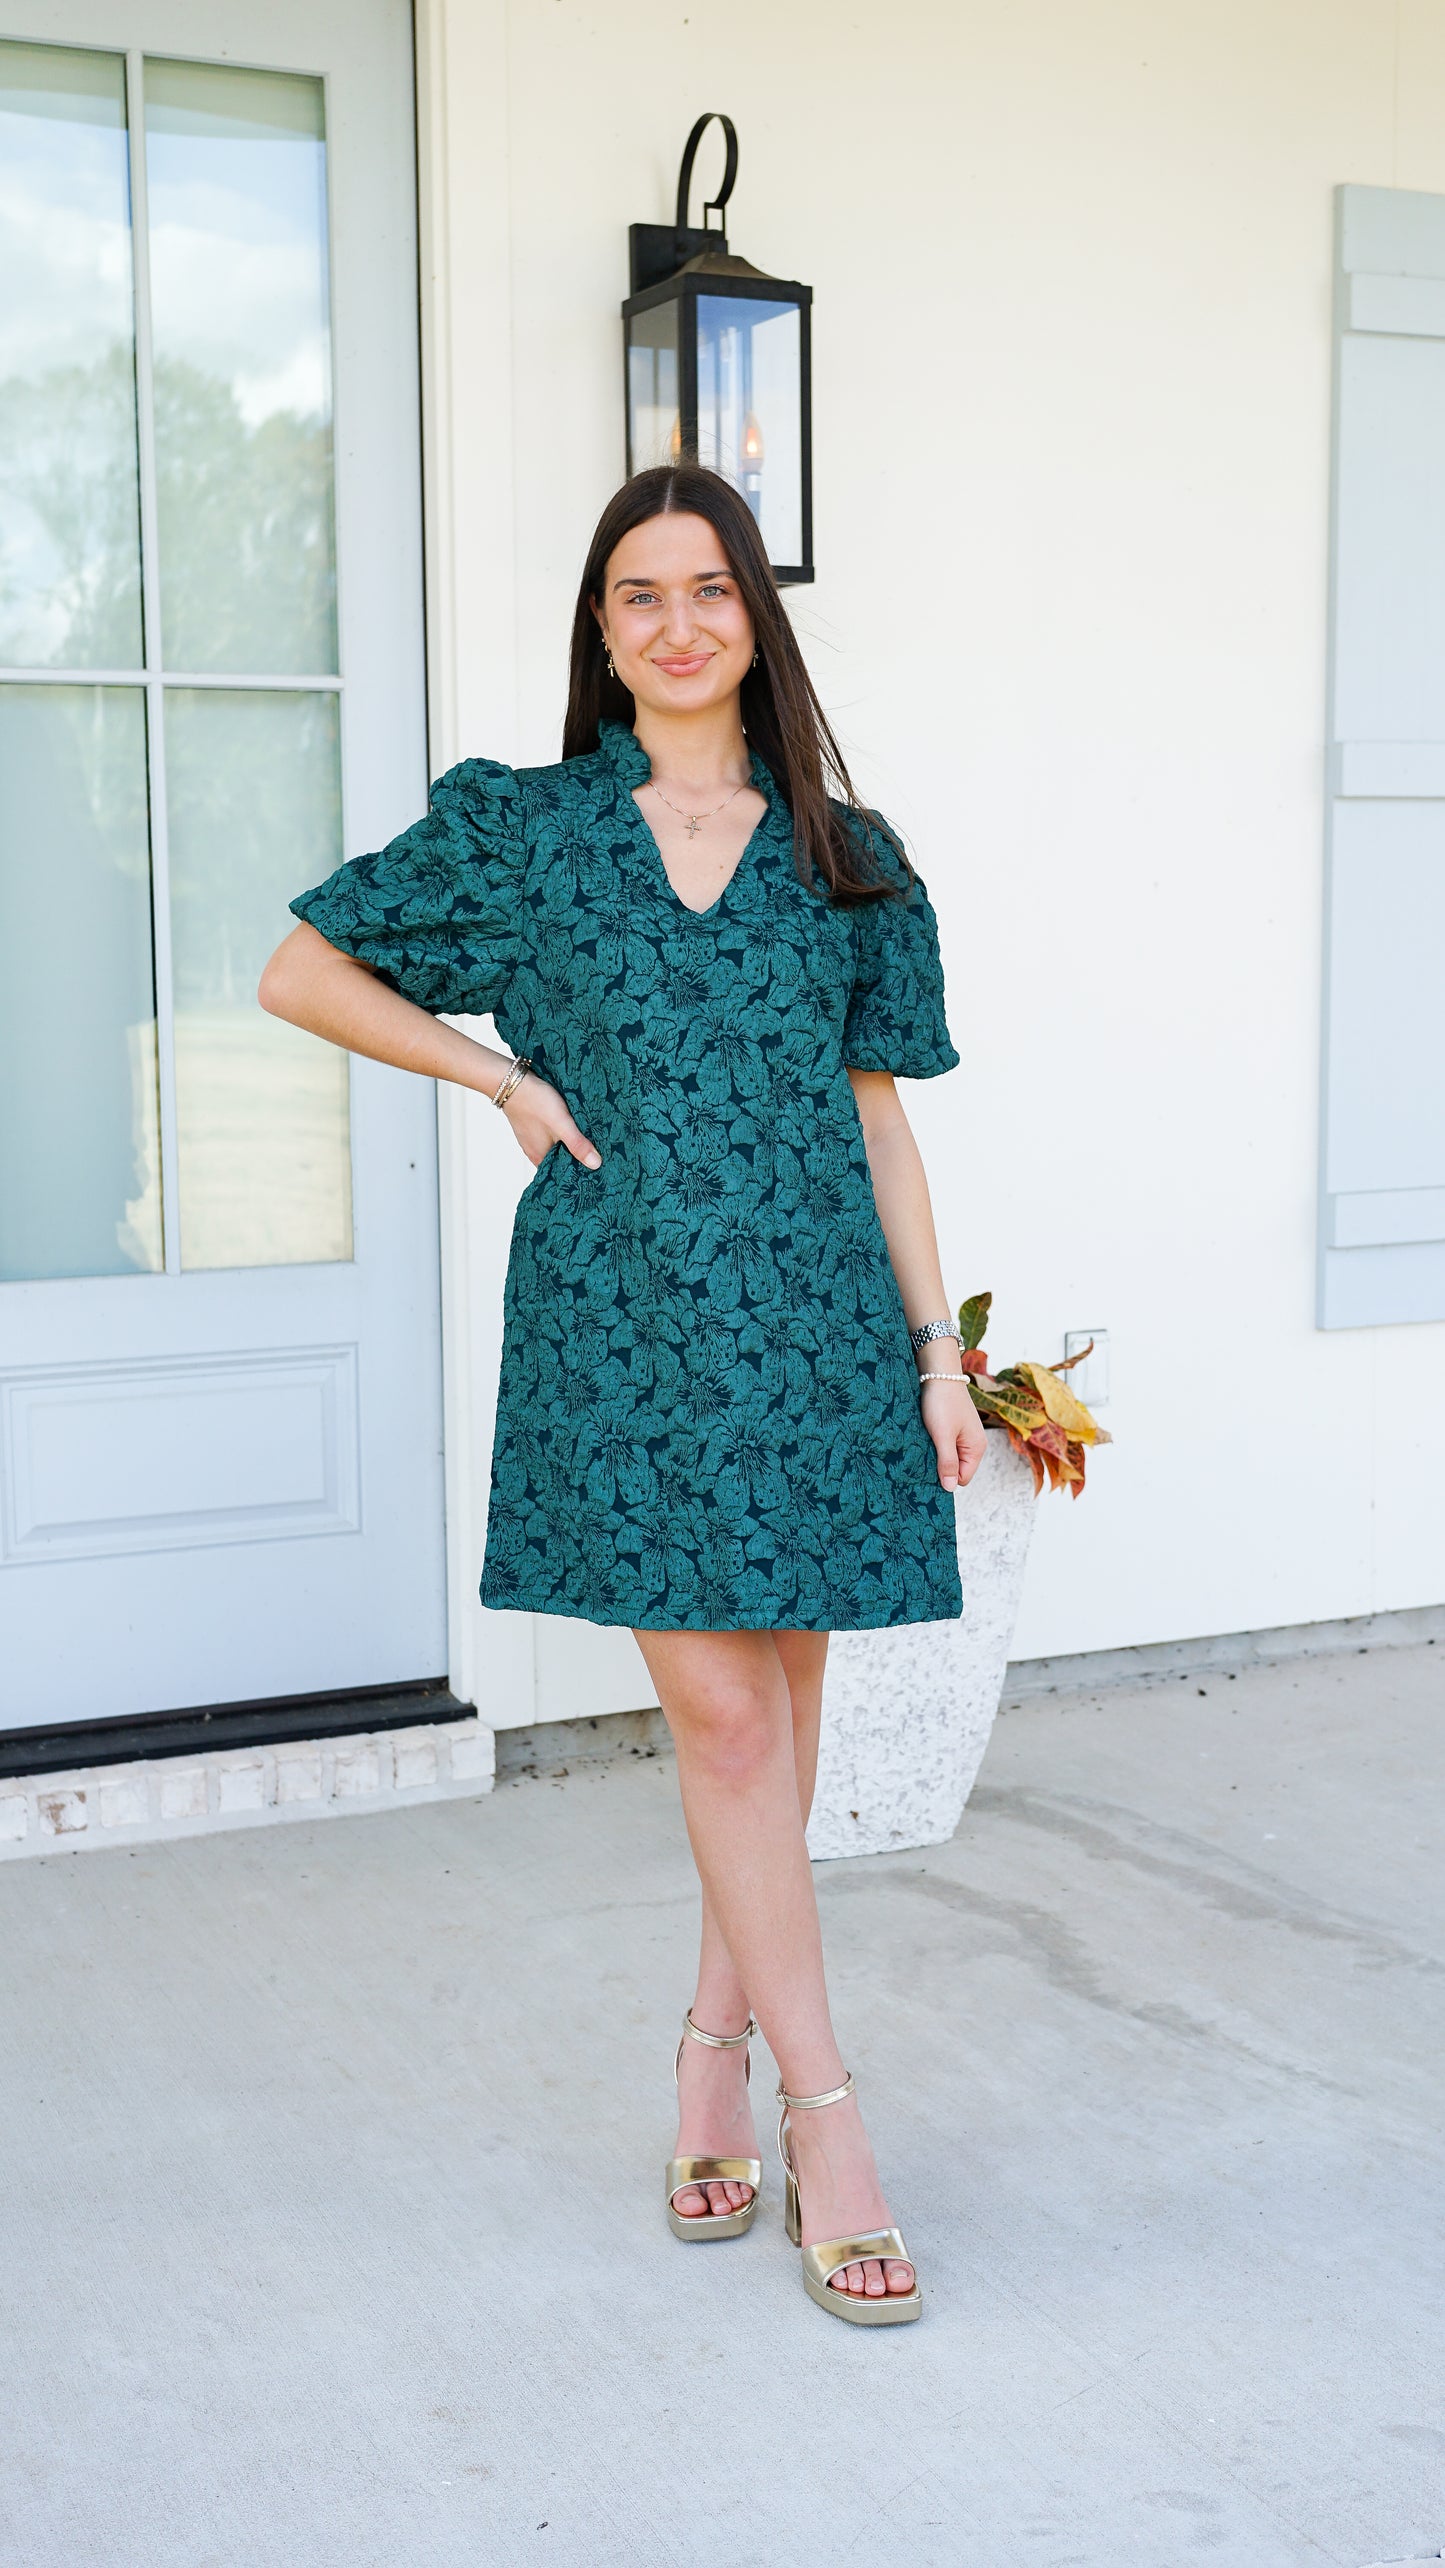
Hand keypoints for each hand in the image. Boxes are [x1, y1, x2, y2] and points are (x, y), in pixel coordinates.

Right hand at [496, 1070, 601, 1170]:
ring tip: (588, 1138)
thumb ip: (577, 1144)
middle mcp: (534, 1151)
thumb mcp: (562, 1124)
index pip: (563, 1172)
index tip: (598, 1168)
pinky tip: (570, 1124)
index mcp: (540, 1157)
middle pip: (560, 1159)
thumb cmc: (535, 1101)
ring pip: (555, 1146)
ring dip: (569, 1142)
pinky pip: (550, 1134)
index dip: (580, 1171)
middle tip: (599, 1152)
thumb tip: (596, 1165)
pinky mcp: (532, 1125)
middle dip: (577, 1156)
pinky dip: (560, 1132)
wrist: (511, 1081)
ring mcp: (531, 1138)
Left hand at [920, 1377, 987, 1493]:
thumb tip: (949, 1488)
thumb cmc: (942, 1403)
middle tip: (924, 1454)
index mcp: (977, 1448)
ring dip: (936, 1454)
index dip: (946, 1477)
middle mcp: (974, 1444)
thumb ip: (947, 1462)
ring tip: (925, 1443)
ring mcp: (964, 1435)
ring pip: (949, 1457)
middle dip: (940, 1466)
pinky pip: (945, 1445)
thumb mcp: (943, 1436)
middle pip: (956, 1469)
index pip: (962, 1478)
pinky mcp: (954, 1428)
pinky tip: (926, 1436)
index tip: (929, 1467)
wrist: (939, 1373)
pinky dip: (935, 1444)